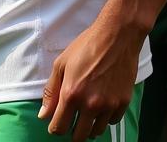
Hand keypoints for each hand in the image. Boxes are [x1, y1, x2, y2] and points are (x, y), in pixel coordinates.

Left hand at [39, 11, 141, 139]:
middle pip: (79, 136)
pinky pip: (112, 121)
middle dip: (72, 131)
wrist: (117, 35)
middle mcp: (90, 105)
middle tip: (72, 120)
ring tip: (87, 113)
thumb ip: (51, 91)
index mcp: (71, 95)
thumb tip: (44, 115)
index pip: (59, 128)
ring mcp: (108, 105)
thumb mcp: (61, 63)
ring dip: (89, 126)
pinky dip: (106, 117)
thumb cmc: (87, 45)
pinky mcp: (123, 103)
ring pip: (97, 132)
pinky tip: (103, 104)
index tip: (56, 123)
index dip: (55, 128)